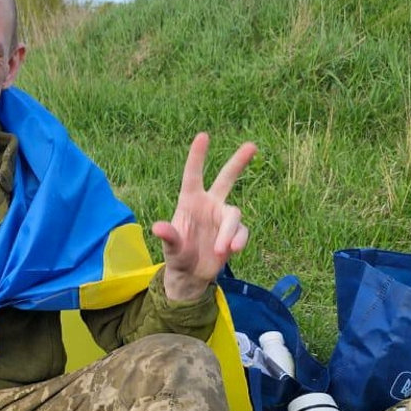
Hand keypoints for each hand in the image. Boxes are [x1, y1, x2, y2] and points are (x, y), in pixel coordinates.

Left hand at [152, 132, 255, 300]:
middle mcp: (209, 204)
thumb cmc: (177, 257)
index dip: (198, 156)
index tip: (203, 136)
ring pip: (234, 214)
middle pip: (226, 178)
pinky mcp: (234, 232)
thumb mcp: (171, 248)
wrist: (192, 275)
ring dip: (229, 233)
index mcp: (190, 201)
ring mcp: (223, 217)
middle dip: (238, 162)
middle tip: (252, 145)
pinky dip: (238, 241)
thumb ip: (168, 236)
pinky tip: (231, 252)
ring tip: (219, 251)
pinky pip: (242, 231)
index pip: (193, 175)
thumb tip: (158, 227)